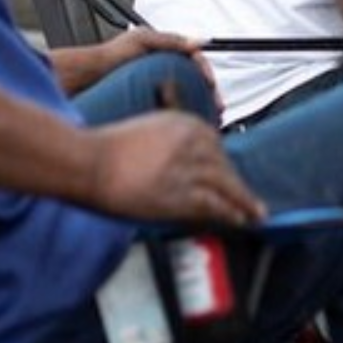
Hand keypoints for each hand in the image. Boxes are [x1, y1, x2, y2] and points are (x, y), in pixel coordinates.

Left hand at [52, 28, 221, 110]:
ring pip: (188, 95)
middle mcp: (162, 68)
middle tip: (217, 107)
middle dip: (209, 94)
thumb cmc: (109, 57)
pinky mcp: (149, 101)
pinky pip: (173, 107)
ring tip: (208, 117)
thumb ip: (171, 40)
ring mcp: (156, 85)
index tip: (211, 85)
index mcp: (164, 51)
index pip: (195, 61)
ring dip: (200, 105)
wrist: (87, 78)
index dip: (206, 72)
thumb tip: (198, 43)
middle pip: (195, 81)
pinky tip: (188, 122)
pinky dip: (184, 114)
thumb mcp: (142, 40)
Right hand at [86, 112, 264, 226]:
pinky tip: (240, 220)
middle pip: (224, 165)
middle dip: (236, 184)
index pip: (215, 146)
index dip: (224, 166)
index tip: (231, 176)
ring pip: (227, 185)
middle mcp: (193, 142)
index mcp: (184, 122)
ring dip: (244, 202)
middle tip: (249, 198)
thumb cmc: (105, 150)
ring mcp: (190, 168)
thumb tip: (180, 162)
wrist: (87, 161)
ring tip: (255, 214)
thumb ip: (168, 142)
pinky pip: (216, 204)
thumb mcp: (146, 131)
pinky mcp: (183, 192)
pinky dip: (231, 213)